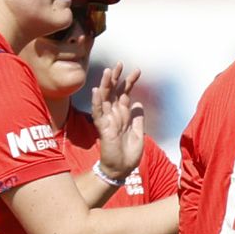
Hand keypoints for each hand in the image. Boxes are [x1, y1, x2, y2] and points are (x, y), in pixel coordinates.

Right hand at [90, 65, 145, 181]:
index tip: (137, 70)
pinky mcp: (103, 128)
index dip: (129, 82)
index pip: (125, 94)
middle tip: (120, 63)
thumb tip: (138, 102)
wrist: (121, 169)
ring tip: (108, 71)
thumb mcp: (139, 133)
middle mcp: (114, 115)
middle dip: (116, 78)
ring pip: (104, 99)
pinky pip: (98, 113)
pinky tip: (95, 91)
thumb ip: (138, 118)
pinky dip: (96, 102)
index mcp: (123, 115)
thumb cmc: (128, 153)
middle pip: (113, 92)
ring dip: (105, 85)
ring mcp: (107, 121)